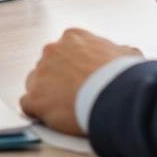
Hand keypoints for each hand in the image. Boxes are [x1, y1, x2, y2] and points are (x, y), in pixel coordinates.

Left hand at [21, 28, 143, 134]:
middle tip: (73, 96)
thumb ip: (119, 52)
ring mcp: (40, 74)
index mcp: (73, 38)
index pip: (65, 51)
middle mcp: (52, 51)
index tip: (81, 79)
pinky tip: (51, 119)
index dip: (73, 67)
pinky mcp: (34, 98)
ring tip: (63, 110)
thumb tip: (124, 55)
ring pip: (35, 84)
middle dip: (57, 80)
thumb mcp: (128, 55)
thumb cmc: (122, 76)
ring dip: (46, 95)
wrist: (114, 96)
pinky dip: (38, 112)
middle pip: (48, 66)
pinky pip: (28, 105)